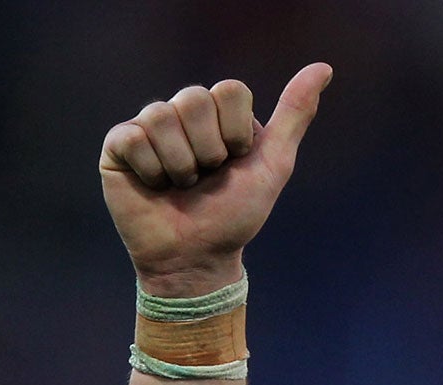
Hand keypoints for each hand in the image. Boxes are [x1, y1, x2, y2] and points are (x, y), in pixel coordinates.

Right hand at [99, 63, 330, 295]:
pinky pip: (132, 138)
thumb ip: (294, 115)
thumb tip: (323, 68)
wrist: (196, 258)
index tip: (236, 162)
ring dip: (180, 165)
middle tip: (206, 178)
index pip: (230, 90)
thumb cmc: (234, 216)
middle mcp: (182, 114)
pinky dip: (151, 171)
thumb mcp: (274, 165)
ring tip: (181, 186)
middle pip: (193, 98)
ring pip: (160, 117)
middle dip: (208, 151)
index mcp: (219, 114)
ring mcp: (148, 127)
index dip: (236, 132)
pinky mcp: (119, 145)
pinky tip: (154, 186)